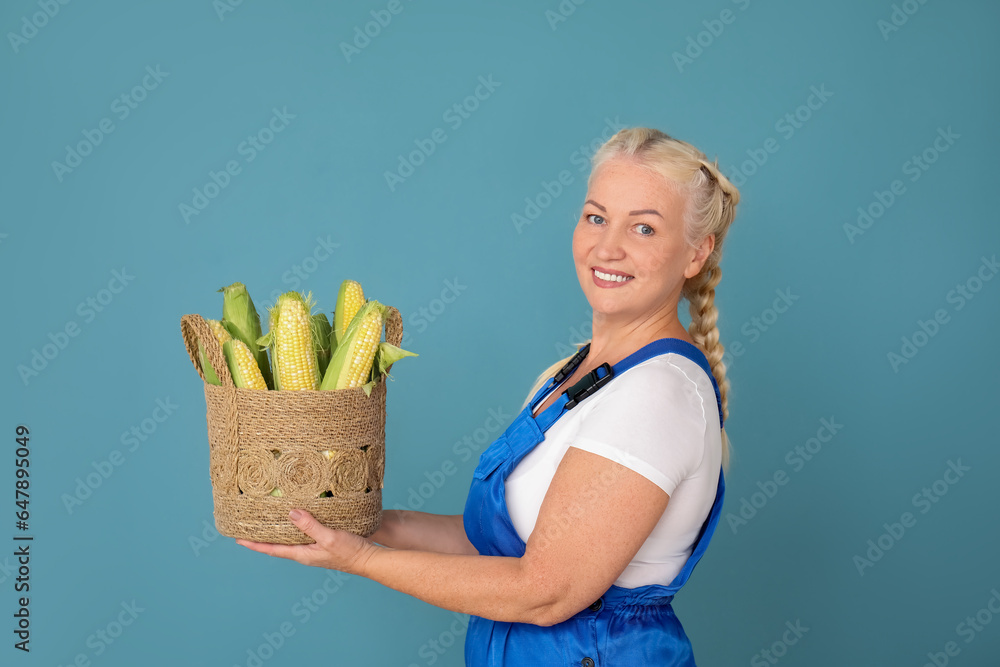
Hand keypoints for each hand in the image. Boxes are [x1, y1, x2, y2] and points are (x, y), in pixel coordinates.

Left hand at [236, 509, 379, 575]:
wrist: (369, 559)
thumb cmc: (350, 552)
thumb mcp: (329, 537)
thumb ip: (310, 526)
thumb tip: (291, 513)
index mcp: (302, 554)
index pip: (272, 549)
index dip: (255, 545)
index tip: (238, 540)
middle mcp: (305, 553)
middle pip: (278, 545)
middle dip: (263, 538)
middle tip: (248, 528)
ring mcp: (314, 549)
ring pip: (290, 539)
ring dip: (278, 532)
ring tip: (267, 521)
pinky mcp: (323, 544)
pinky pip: (303, 535)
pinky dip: (295, 527)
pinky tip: (298, 519)